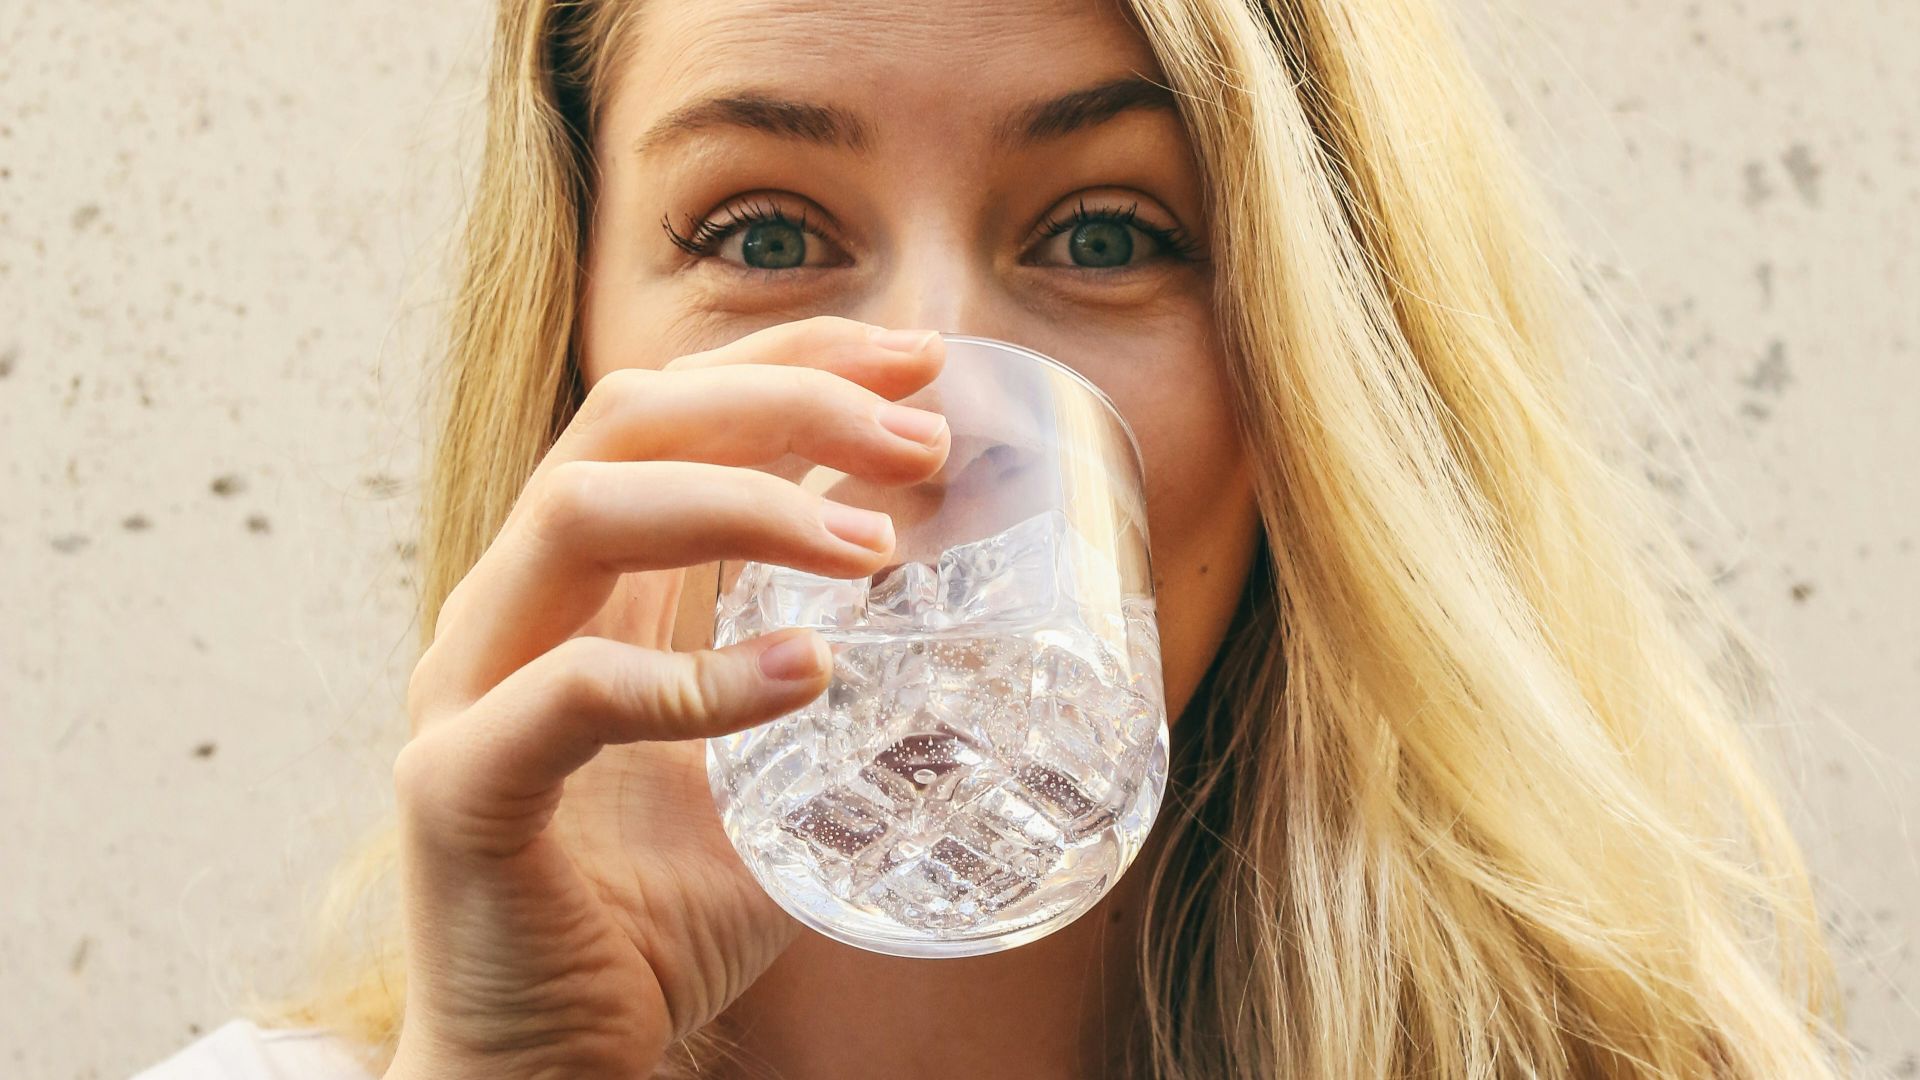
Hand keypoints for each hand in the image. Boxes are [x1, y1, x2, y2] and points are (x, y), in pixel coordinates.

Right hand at [383, 317, 948, 1078]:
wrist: (547, 1057)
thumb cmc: (654, 909)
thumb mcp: (765, 769)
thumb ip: (820, 682)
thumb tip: (958, 626)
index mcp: (579, 583)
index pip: (670, 411)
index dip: (789, 360)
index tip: (917, 362)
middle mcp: (514, 605)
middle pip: (624, 423)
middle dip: (782, 402)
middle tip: (919, 440)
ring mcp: (469, 686)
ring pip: (580, 514)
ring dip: (743, 505)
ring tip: (875, 547)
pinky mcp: (458, 786)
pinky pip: (569, 694)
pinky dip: (695, 678)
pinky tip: (804, 677)